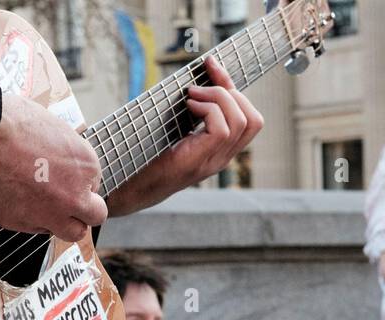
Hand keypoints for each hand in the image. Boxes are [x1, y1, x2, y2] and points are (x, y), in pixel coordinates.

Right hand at [0, 92, 105, 241]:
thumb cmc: (11, 122)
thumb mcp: (51, 127)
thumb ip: (64, 151)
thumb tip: (61, 157)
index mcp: (86, 166)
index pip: (95, 185)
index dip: (79, 182)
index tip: (65, 177)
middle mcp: (74, 196)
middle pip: (94, 216)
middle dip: (84, 209)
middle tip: (67, 201)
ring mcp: (49, 215)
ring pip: (72, 232)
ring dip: (63, 222)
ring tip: (45, 206)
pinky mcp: (22, 225)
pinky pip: (35, 229)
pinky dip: (30, 219)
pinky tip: (17, 200)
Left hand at [106, 56, 263, 216]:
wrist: (132, 187)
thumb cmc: (150, 155)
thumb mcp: (179, 130)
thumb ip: (194, 115)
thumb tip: (198, 82)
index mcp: (222, 150)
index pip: (251, 120)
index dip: (236, 90)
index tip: (213, 68)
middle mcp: (222, 159)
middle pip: (253, 120)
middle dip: (230, 91)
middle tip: (199, 86)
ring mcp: (212, 163)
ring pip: (240, 122)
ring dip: (217, 98)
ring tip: (192, 96)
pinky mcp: (198, 163)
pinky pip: (221, 130)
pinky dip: (208, 110)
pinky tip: (188, 106)